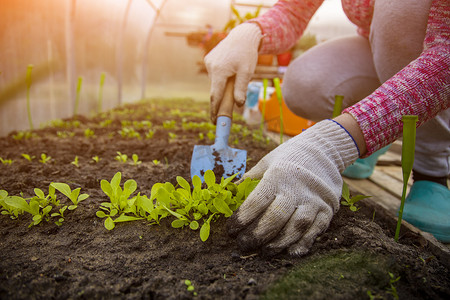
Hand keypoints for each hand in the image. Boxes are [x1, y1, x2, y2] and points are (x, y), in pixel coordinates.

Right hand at [204, 23, 261, 122]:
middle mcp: (211, 66)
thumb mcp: (247, 72)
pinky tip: (230, 70)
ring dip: (223, 85)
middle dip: (220, 97)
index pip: (215, 95)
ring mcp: (209, 62)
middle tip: (227, 104)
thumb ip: (241, 88)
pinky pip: (215, 74)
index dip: (214, 109)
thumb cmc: (247, 53)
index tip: (214, 121)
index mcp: (219, 70)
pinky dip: (221, 77)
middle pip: (215, 89)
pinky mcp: (209, 59)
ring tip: (235, 75)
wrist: (243, 36)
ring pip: (215, 81)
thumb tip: (238, 105)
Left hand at [227, 120, 358, 255]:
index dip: (243, 218)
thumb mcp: (267, 162)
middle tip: (243, 245)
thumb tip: (228, 196)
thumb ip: (249, 180)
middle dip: (258, 235)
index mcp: (278, 175)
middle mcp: (297, 189)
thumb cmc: (288, 158)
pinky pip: (316, 230)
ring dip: (279, 243)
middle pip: (276, 217)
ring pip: (297, 227)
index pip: (257, 201)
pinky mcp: (327, 209)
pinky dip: (303, 243)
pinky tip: (290, 252)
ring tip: (264, 252)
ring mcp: (314, 200)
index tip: (231, 230)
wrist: (324, 150)